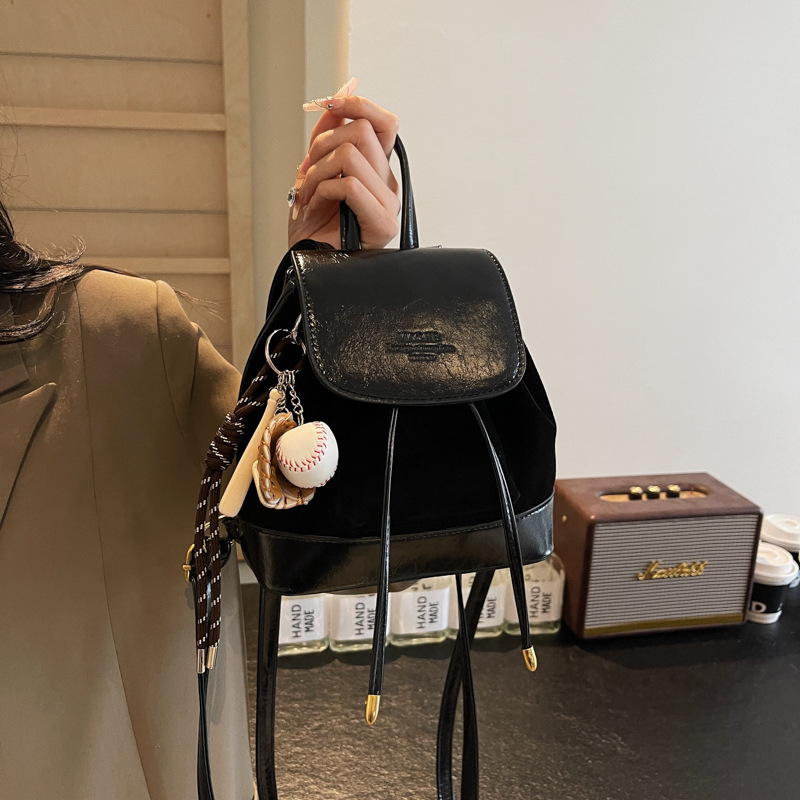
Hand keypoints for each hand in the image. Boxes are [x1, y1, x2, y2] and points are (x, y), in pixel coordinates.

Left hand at [287, 79, 399, 249]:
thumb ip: (325, 140)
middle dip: (323, 142)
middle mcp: (386, 184)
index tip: (331, 102)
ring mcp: (387, 203)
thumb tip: (334, 106)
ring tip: (309, 192)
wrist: (307, 263)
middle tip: (308, 168)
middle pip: (363, 131)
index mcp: (376, 171)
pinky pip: (349, 185)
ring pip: (351, 155)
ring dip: (317, 170)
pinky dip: (323, 189)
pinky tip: (317, 205)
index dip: (359, 104)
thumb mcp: (313, 172)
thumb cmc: (312, 228)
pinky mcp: (382, 222)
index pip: (385, 123)